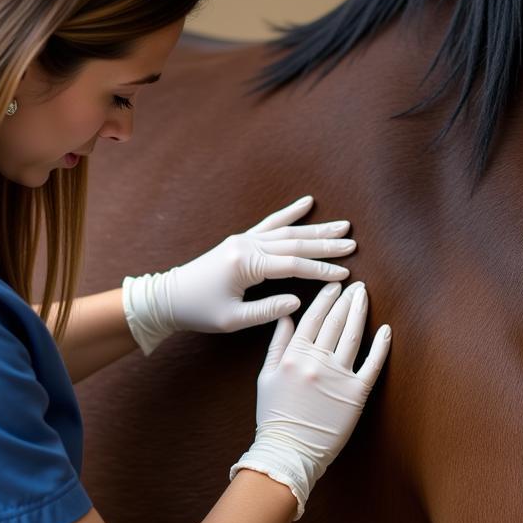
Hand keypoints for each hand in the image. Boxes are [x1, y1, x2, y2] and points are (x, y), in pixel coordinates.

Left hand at [121, 195, 355, 354]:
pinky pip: (270, 223)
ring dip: (316, 229)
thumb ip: (267, 310)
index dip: (320, 270)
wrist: (169, 297)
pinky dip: (289, 213)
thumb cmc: (199, 312)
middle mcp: (246, 245)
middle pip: (294, 242)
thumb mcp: (233, 320)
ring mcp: (244, 239)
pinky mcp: (241, 240)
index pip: (292, 265)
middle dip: (326, 244)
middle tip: (353, 243)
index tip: (344, 273)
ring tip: (343, 226)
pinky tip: (307, 203)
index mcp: (246, 265)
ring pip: (286, 231)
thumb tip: (298, 302)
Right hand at [229, 280, 390, 518]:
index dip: (325, 299)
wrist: (288, 451)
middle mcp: (316, 362)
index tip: (333, 285)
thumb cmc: (274, 416)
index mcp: (293, 355)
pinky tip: (386, 330)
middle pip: (335, 322)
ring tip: (364, 296)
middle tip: (355, 284)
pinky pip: (372, 364)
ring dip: (360, 312)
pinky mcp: (356, 394)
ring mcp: (337, 377)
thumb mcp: (266, 376)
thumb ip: (277, 344)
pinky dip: (381, 346)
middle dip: (345, 299)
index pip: (312, 318)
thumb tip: (287, 316)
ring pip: (352, 336)